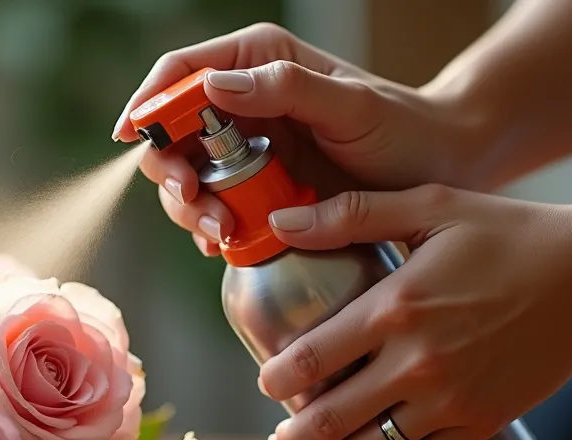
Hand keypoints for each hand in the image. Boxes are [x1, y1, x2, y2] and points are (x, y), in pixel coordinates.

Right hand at [113, 23, 475, 255]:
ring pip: (187, 178)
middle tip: (193, 199)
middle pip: (172, 133)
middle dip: (170, 171)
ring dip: (190, 208)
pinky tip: (227, 243)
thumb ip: (284, 89)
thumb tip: (215, 85)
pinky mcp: (256, 191)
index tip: (133, 134)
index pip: (181, 72)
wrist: (438, 173)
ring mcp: (247, 150)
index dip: (149, 102)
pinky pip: (214, 210)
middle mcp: (243, 103)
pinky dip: (211, 229)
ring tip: (220, 232)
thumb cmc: (403, 129)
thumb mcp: (349, 105)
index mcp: (258, 63)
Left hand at [257, 185, 571, 439]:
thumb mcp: (429, 205)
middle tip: (278, 436)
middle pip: (331, 415)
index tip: (268, 383)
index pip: (312, 357)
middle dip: (293, 434)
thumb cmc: (510, 235)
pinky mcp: (480, 424)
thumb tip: (279, 222)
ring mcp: (449, 400)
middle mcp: (416, 361)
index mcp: (394, 306)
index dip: (278, 378)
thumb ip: (351, 214)